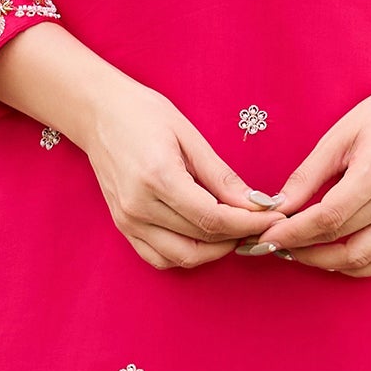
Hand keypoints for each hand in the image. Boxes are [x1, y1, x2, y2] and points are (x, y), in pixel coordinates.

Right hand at [0, 23, 272, 270]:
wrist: (97, 112)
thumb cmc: (143, 114)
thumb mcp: (189, 135)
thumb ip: (221, 175)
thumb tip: (255, 203)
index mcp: (158, 178)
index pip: (213, 219)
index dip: (249, 224)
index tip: (273, 219)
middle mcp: (139, 206)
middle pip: (202, 240)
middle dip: (239, 236)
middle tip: (262, 224)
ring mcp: (127, 220)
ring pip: (182, 257)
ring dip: (215, 251)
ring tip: (236, 231)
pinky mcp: (123, 226)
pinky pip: (159, 258)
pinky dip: (187, 255)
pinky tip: (206, 239)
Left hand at [258, 35, 370, 276]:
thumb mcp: (341, 134)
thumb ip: (308, 175)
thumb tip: (276, 205)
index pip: (326, 218)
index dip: (292, 232)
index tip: (266, 236)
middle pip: (340, 240)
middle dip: (301, 247)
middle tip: (274, 243)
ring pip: (362, 260)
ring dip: (325, 263)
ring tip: (300, 252)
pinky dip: (358, 267)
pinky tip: (335, 258)